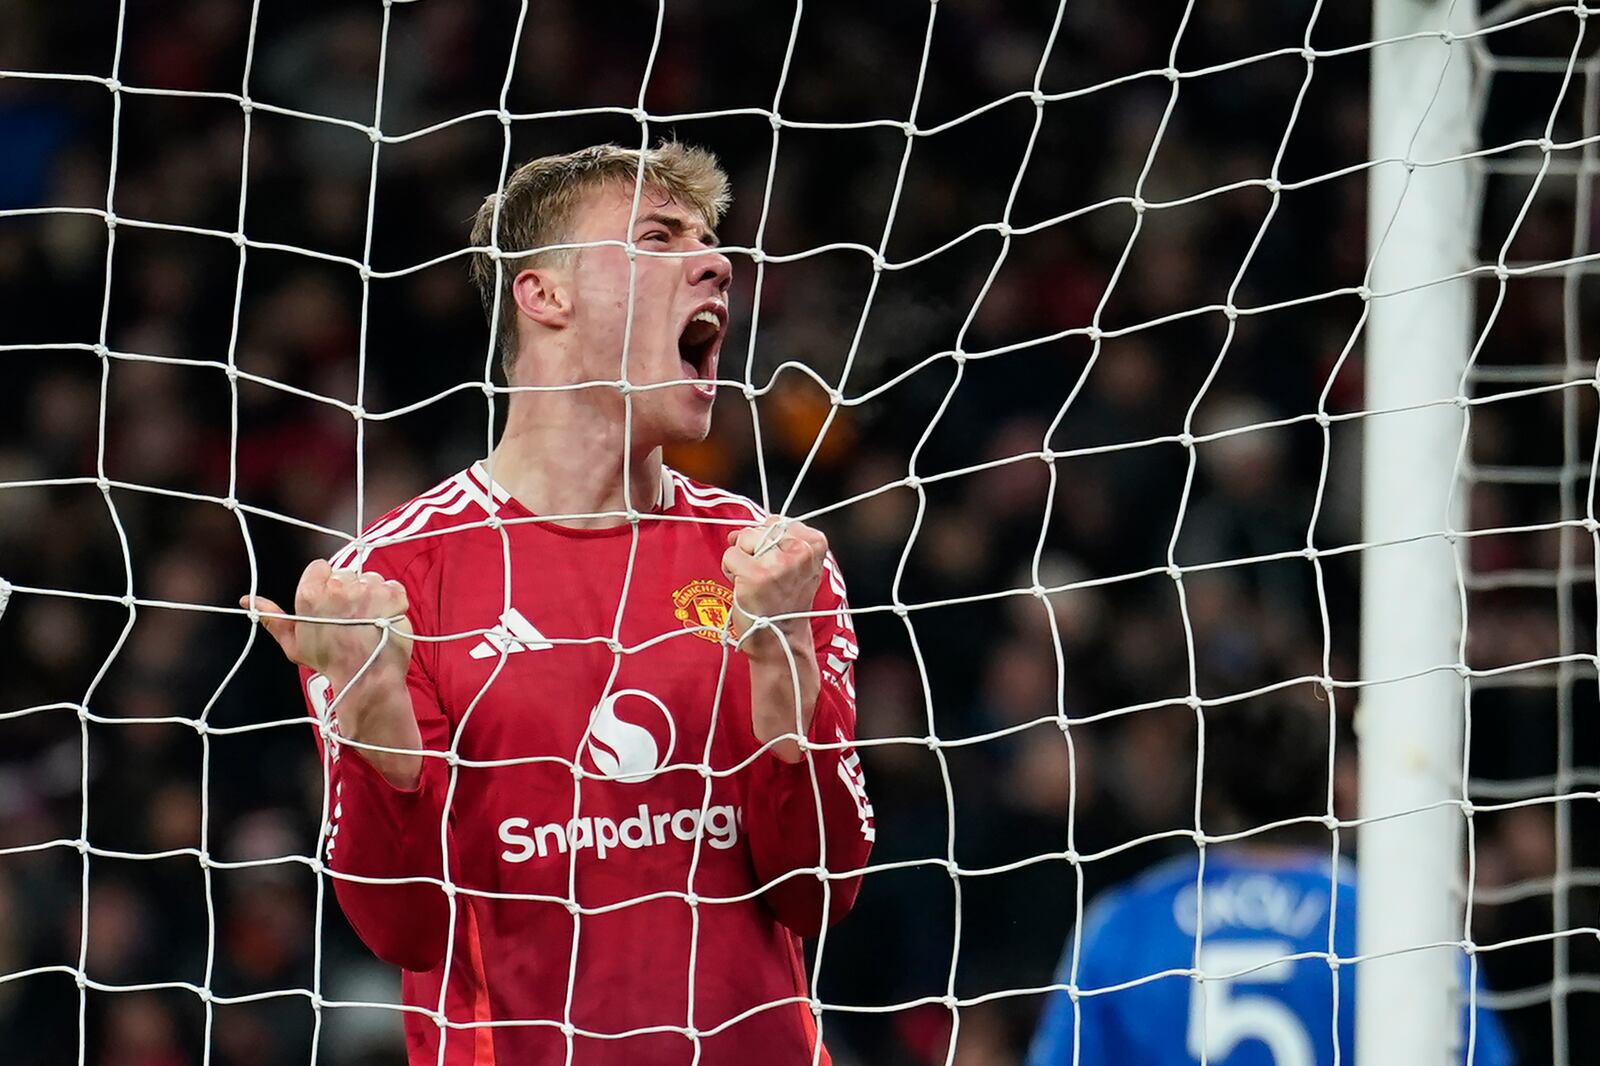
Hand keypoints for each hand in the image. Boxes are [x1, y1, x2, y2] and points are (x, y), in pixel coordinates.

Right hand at [241, 559, 422, 788]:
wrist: (366, 679)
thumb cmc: (329, 662)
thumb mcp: (293, 643)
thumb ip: (273, 618)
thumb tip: (246, 600)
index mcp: (310, 594)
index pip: (320, 567)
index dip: (325, 584)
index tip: (330, 602)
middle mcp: (339, 587)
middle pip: (345, 573)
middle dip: (348, 590)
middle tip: (350, 617)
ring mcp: (368, 589)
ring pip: (369, 578)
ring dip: (370, 595)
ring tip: (367, 621)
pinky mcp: (392, 595)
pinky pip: (392, 586)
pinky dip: (391, 600)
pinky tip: (382, 619)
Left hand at [721, 517, 827, 658]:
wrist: (781, 639)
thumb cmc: (784, 602)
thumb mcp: (795, 565)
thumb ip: (775, 540)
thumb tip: (737, 530)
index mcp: (814, 544)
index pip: (778, 521)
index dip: (768, 542)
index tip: (776, 565)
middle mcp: (801, 551)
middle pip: (760, 528)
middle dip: (754, 549)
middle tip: (766, 577)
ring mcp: (778, 562)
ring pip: (744, 538)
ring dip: (742, 559)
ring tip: (755, 581)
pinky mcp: (756, 574)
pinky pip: (730, 555)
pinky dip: (730, 570)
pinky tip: (745, 587)